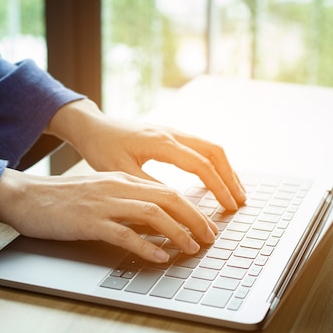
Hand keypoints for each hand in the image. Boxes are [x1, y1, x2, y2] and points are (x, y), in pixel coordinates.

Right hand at [0, 169, 218, 262]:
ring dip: (177, 232)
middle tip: (210, 238)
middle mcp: (118, 187)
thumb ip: (128, 206)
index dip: (193, 210)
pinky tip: (159, 257)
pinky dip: (146, 246)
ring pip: (152, 214)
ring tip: (192, 248)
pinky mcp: (89, 221)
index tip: (206, 226)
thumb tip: (157, 225)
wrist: (27, 197)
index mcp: (122, 180)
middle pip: (168, 198)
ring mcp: (104, 203)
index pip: (168, 191)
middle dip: (194, 219)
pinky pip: (124, 234)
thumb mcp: (101, 195)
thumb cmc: (63, 199)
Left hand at [45, 99, 246, 210]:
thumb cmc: (101, 148)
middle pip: (214, 152)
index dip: (218, 187)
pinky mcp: (170, 135)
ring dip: (226, 170)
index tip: (229, 206)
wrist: (92, 126)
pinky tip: (217, 178)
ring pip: (211, 148)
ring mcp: (173, 132)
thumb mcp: (120, 172)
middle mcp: (172, 133)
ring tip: (236, 192)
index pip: (201, 165)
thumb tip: (175, 204)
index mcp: (161, 142)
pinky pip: (201, 147)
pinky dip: (215, 164)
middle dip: (231, 178)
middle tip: (240, 202)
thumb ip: (148, 187)